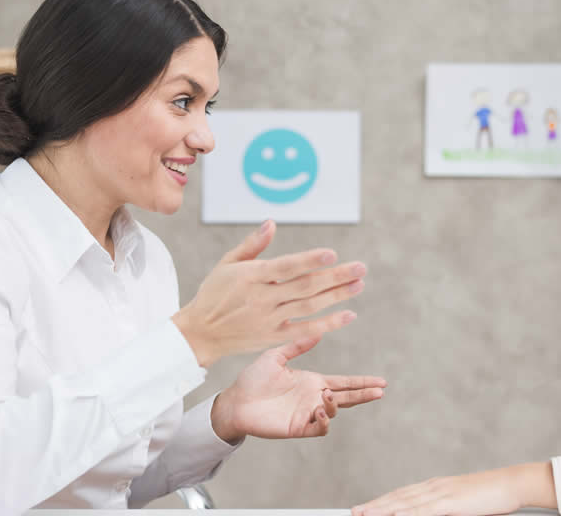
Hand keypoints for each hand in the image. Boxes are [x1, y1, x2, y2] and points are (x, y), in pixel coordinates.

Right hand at [172, 220, 366, 366]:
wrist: (199, 332)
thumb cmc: (214, 293)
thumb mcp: (227, 264)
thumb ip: (252, 245)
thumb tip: (272, 223)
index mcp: (251, 277)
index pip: (286, 267)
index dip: (309, 261)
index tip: (332, 253)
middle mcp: (261, 298)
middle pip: (305, 286)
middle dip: (335, 276)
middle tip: (361, 267)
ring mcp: (268, 319)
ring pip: (309, 306)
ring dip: (337, 296)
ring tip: (358, 284)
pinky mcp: (272, 337)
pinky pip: (305, 330)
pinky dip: (328, 324)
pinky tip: (348, 314)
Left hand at [210, 336, 385, 442]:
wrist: (234, 401)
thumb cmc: (252, 379)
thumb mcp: (276, 356)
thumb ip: (297, 345)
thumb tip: (319, 330)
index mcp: (312, 380)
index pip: (344, 382)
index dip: (362, 382)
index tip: (382, 381)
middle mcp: (313, 397)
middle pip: (346, 397)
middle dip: (364, 394)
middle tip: (380, 391)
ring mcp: (307, 413)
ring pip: (334, 412)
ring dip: (335, 404)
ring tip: (326, 396)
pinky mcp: (297, 427)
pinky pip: (319, 428)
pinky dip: (324, 421)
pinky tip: (318, 410)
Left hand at [352, 463, 555, 515]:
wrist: (512, 484)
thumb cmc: (491, 496)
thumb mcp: (463, 504)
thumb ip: (444, 510)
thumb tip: (430, 515)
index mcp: (436, 487)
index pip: (402, 495)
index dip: (382, 502)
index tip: (365, 508)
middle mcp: (434, 486)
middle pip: (398, 497)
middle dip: (374, 505)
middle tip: (354, 511)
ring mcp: (442, 493)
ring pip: (405, 502)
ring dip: (382, 508)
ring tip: (364, 514)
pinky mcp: (451, 501)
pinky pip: (424, 509)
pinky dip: (405, 512)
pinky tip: (391, 514)